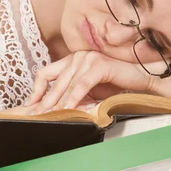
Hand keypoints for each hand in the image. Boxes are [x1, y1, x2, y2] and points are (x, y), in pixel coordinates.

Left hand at [26, 51, 154, 113]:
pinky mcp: (99, 65)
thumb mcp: (88, 91)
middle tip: (35, 115)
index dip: (36, 90)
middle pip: (54, 81)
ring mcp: (88, 58)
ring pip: (67, 84)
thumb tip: (53, 110)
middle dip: (44, 100)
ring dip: (58, 102)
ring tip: (50, 115)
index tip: (30, 105)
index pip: (46, 73)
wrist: (141, 79)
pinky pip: (82, 84)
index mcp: (72, 60)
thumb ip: (72, 95)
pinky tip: (69, 108)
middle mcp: (78, 56)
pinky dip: (74, 98)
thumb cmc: (116, 84)